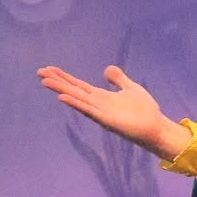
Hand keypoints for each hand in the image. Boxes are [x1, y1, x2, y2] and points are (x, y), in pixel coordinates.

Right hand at [38, 64, 192, 160]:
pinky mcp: (107, 120)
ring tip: (45, 82)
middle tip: (40, 72)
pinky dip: (76, 103)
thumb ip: (118, 79)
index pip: (78, 85)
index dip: (64, 77)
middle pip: (73, 90)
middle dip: (57, 81)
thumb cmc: (145, 111)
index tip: (49, 69)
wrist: (156, 128)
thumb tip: (107, 69)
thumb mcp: (131, 88)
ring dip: (61, 90)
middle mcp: (97, 105)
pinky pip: (88, 110)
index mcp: (101, 97)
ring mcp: (100, 113)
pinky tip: (63, 97)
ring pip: (77, 99)